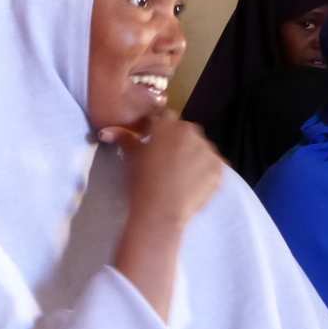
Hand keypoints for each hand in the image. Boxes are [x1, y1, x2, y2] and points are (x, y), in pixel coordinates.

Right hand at [99, 110, 222, 228]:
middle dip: (177, 141)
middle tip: (166, 161)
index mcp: (167, 124)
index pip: (164, 117)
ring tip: (181, 175)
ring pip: (200, 147)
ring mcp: (208, 149)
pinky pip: (212, 165)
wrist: (161, 211)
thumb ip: (124, 138)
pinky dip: (204, 171)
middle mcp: (191, 131)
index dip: (158, 129)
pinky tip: (193, 184)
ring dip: (192, 155)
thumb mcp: (130, 158)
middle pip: (184, 131)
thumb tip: (108, 130)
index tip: (153, 142)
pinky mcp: (219, 167)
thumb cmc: (141, 182)